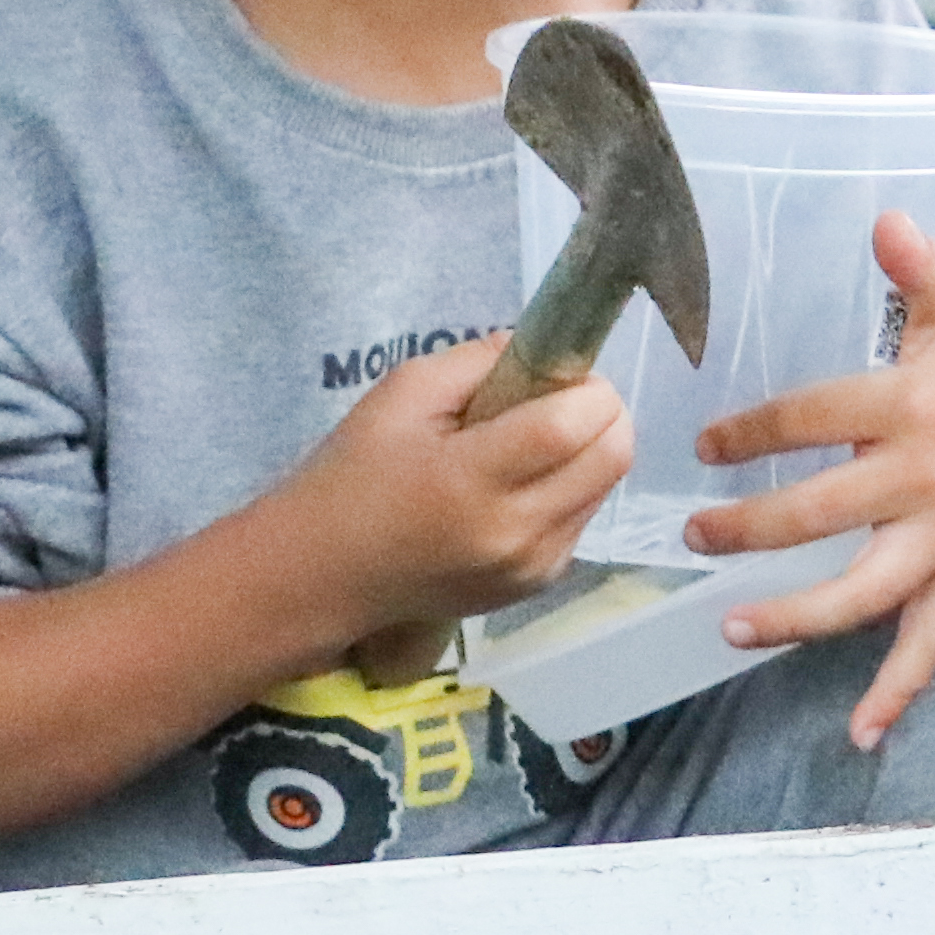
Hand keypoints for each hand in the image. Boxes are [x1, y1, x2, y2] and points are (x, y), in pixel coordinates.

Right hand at [262, 334, 629, 637]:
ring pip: (606, 486)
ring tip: (528, 448)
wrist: (321, 575)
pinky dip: (569, 491)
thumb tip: (548, 348)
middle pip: (613, 455)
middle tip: (553, 403)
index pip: (574, 425)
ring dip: (588, 453)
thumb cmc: (353, 475)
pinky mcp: (536, 587)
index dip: (585, 387)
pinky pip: (582, 520)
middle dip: (600, 414)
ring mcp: (530, 567)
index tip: (558, 374)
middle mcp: (513, 533)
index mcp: (471, 481)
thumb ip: (480, 361)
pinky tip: (518, 488)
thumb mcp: (402, 394)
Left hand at [686, 220, 934, 746]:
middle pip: (823, 510)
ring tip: (735, 630)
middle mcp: (925, 476)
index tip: (706, 445)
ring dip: (798, 617)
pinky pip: (930, 642)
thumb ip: (921, 267)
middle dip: (750, 527)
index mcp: (914, 404)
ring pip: (865, 590)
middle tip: (695, 537)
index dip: (754, 430)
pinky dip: (897, 690)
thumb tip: (883, 215)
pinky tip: (860, 732)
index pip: (816, 416)